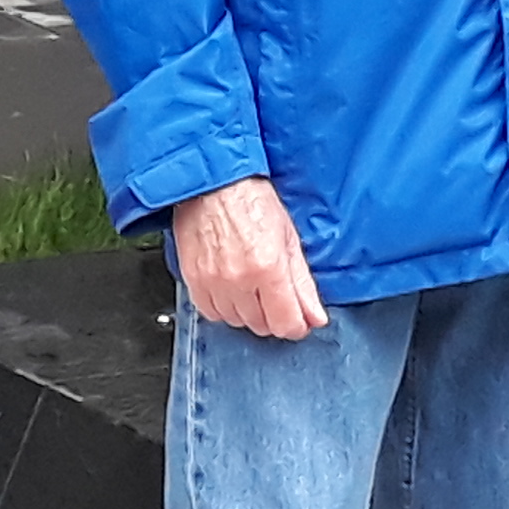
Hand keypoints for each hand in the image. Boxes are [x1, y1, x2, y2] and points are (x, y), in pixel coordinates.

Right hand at [170, 174, 325, 337]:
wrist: (213, 182)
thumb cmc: (251, 200)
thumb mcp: (289, 238)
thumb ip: (303, 284)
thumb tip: (315, 316)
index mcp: (268, 267)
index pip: (285, 324)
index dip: (296, 325)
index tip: (298, 319)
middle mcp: (239, 279)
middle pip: (261, 326)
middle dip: (273, 315)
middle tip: (274, 292)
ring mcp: (213, 282)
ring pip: (236, 322)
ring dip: (248, 311)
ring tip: (251, 284)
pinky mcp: (193, 280)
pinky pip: (211, 313)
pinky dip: (223, 307)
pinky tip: (231, 287)